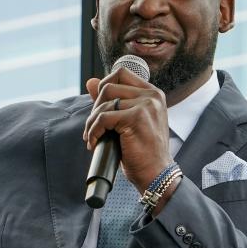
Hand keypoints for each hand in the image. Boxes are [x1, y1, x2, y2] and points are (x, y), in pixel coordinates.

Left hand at [82, 67, 172, 192]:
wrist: (156, 174)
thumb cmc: (142, 151)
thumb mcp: (128, 121)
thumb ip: (112, 100)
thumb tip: (90, 81)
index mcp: (153, 93)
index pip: (121, 73)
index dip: (104, 86)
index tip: (99, 108)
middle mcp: (152, 96)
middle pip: (109, 86)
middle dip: (95, 107)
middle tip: (92, 127)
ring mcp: (146, 105)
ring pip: (104, 102)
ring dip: (92, 121)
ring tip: (92, 136)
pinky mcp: (136, 118)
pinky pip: (103, 118)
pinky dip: (93, 131)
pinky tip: (94, 142)